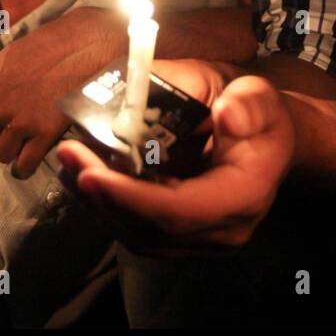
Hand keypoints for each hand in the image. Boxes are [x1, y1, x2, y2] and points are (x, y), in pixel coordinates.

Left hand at [0, 9, 124, 176]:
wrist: (81, 47)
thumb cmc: (47, 48)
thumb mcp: (7, 57)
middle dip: (0, 140)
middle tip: (18, 132)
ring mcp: (19, 122)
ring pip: (3, 156)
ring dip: (15, 152)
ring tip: (28, 142)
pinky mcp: (43, 133)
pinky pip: (25, 163)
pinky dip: (28, 164)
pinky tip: (36, 155)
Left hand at [56, 74, 294, 255]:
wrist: (267, 142)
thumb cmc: (260, 116)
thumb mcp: (260, 96)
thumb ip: (249, 104)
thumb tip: (227, 114)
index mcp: (244, 197)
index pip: (181, 212)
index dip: (132, 198)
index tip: (91, 174)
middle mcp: (222, 230)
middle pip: (151, 229)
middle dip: (103, 196)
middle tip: (67, 156)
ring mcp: (201, 239)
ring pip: (138, 235)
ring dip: (97, 203)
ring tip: (67, 161)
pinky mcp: (181, 236)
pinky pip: (138, 230)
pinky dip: (107, 206)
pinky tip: (82, 175)